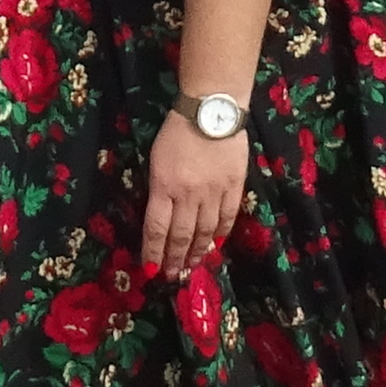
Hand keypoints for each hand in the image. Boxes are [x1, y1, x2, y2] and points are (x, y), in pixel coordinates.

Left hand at [141, 114, 247, 275]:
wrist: (211, 110)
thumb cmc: (177, 130)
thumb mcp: (156, 159)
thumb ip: (158, 189)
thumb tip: (161, 218)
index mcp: (164, 186)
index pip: (156, 228)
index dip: (153, 252)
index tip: (151, 270)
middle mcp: (188, 194)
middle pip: (180, 235)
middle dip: (175, 259)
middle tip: (172, 276)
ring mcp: (213, 192)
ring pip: (204, 231)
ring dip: (197, 253)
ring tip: (192, 267)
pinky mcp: (234, 186)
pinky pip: (227, 217)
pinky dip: (221, 234)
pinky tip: (215, 245)